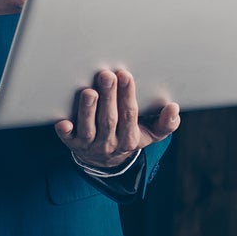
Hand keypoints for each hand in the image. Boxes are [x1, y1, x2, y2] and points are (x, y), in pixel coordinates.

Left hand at [55, 69, 179, 167]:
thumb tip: (174, 108)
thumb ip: (166, 123)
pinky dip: (65, 132)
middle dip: (108, 96)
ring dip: (88, 110)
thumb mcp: (151, 133)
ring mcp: (90, 145)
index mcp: (130, 139)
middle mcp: (109, 143)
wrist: (105, 160)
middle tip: (106, 75)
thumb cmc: (129, 135)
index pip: (129, 115)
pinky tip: (63, 122)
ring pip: (88, 128)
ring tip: (88, 92)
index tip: (125, 75)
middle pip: (109, 119)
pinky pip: (68, 140)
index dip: (127, 95)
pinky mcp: (73, 144)